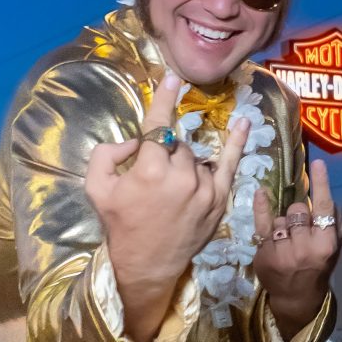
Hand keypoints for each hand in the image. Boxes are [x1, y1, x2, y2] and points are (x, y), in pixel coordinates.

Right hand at [85, 72, 248, 340]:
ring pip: (194, 157)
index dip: (164, 100)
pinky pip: (229, 165)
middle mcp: (180, 176)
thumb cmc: (120, 223)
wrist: (146, 263)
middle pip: (176, 144)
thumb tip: (135, 140)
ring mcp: (203, 188)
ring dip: (183, 164)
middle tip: (153, 176)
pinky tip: (244, 123)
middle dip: (165, 152)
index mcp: (150, 171)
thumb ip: (107, 154)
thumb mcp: (97, 188)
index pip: (158, 126)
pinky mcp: (218, 198)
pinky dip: (236, 144)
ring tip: (169, 190)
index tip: (173, 78)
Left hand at [253, 158, 341, 337]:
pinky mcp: (264, 254)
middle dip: (299, 214)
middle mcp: (304, 247)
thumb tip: (325, 197)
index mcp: (326, 244)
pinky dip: (261, 207)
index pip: (324, 207)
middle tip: (301, 228)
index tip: (318, 163)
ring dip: (284, 224)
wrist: (297, 297)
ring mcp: (282, 251)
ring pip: (280, 218)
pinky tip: (261, 193)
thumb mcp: (335, 247)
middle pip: (298, 210)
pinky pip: (262, 223)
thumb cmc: (319, 267)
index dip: (321, 183)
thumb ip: (334, 223)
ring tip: (287, 240)